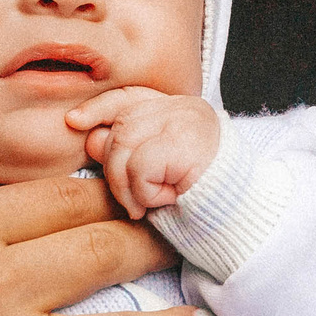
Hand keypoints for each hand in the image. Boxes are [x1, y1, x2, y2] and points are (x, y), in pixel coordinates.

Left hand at [64, 89, 220, 220]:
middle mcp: (185, 108)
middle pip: (121, 124)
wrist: (242, 218)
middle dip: (113, 166)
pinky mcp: (188, 144)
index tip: (73, 121)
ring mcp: (188, 122)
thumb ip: (127, 150)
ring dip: (127, 185)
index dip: (98, 108)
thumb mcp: (158, 171)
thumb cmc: (201, 199)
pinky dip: (145, 192)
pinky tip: (166, 200)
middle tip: (131, 200)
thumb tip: (90, 137)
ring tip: (147, 203)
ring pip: (125, 144)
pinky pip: (141, 166)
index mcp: (178, 109)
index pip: (128, 96)